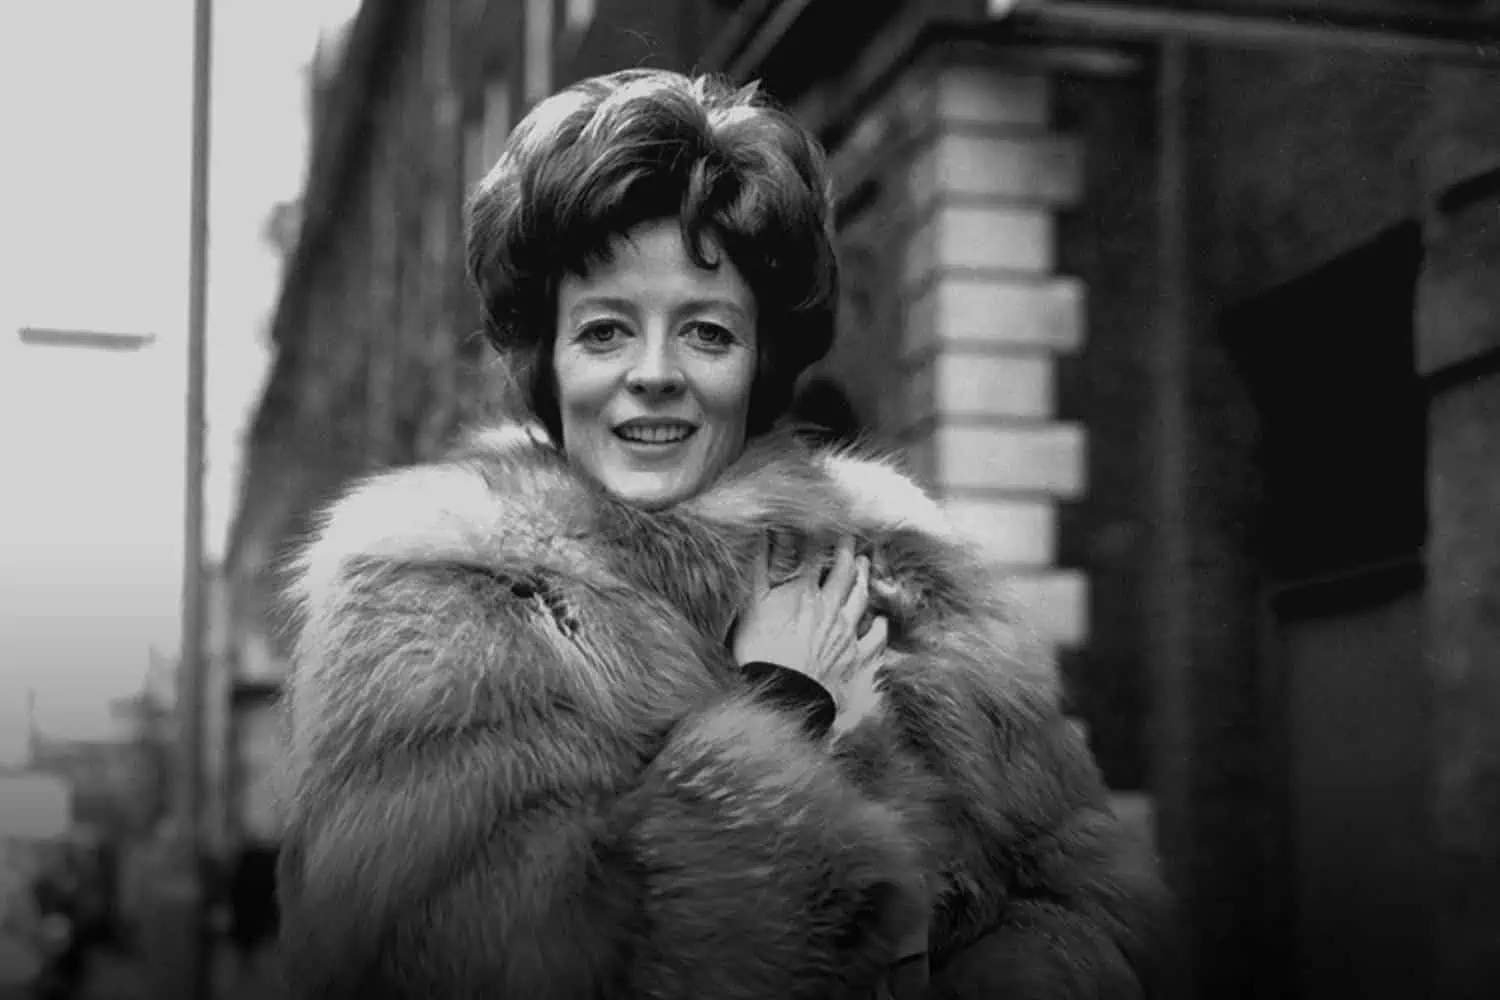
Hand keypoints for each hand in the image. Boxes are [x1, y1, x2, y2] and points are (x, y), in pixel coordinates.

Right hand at [733, 534, 887, 691]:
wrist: (782, 693)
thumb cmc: (760, 650)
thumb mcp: (751, 605)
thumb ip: (759, 569)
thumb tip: (764, 538)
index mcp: (803, 591)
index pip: (816, 555)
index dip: (821, 537)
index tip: (824, 521)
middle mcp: (829, 606)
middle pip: (844, 572)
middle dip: (848, 552)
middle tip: (852, 539)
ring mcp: (845, 632)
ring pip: (860, 598)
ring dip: (864, 580)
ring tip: (866, 565)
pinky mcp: (854, 657)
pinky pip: (874, 639)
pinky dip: (879, 627)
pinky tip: (881, 620)